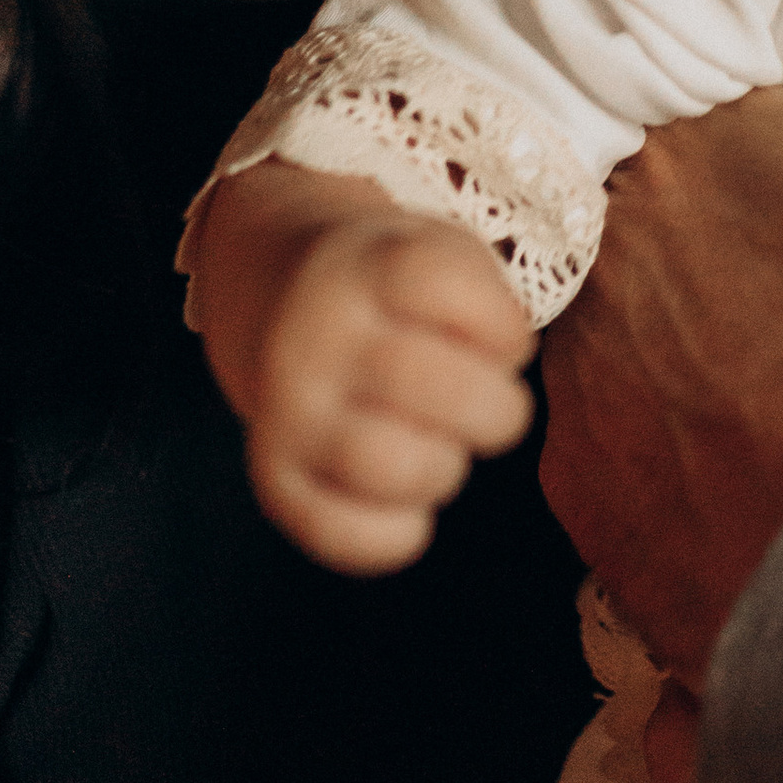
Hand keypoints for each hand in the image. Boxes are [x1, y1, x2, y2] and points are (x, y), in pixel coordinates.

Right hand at [243, 199, 535, 574]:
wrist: (281, 297)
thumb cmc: (395, 288)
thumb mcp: (438, 247)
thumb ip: (487, 293)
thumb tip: (507, 366)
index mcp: (365, 269)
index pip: (442, 288)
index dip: (504, 325)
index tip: (509, 342)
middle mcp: (315, 339)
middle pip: (429, 384)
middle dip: (496, 409)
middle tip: (493, 406)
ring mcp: (288, 413)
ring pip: (390, 466)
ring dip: (445, 468)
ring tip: (443, 447)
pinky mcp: (273, 479)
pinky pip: (340, 533)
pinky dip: (397, 534)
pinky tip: (413, 504)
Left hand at [539, 0, 782, 678]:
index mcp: (663, 155)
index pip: (682, 107)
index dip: (752, 126)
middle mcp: (590, 276)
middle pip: (654, 222)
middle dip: (723, 235)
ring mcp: (582, 411)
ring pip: (635, 340)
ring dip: (698, 347)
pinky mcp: (604, 523)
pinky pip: (632, 460)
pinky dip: (689, 454)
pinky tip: (773, 459)